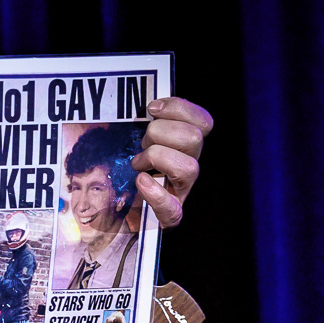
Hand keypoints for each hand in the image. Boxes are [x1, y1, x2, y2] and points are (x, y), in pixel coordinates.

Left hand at [133, 96, 213, 227]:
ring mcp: (182, 191)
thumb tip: (153, 106)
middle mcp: (190, 166)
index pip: (204, 121)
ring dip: (156, 159)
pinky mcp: (170, 216)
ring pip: (189, 168)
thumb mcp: (139, 141)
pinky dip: (155, 194)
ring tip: (137, 163)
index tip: (152, 108)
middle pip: (194, 139)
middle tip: (142, 142)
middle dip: (160, 134)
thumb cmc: (130, 169)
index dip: (180, 109)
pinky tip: (140, 182)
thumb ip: (151, 123)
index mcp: (187, 146)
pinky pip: (172, 209)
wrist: (120, 214)